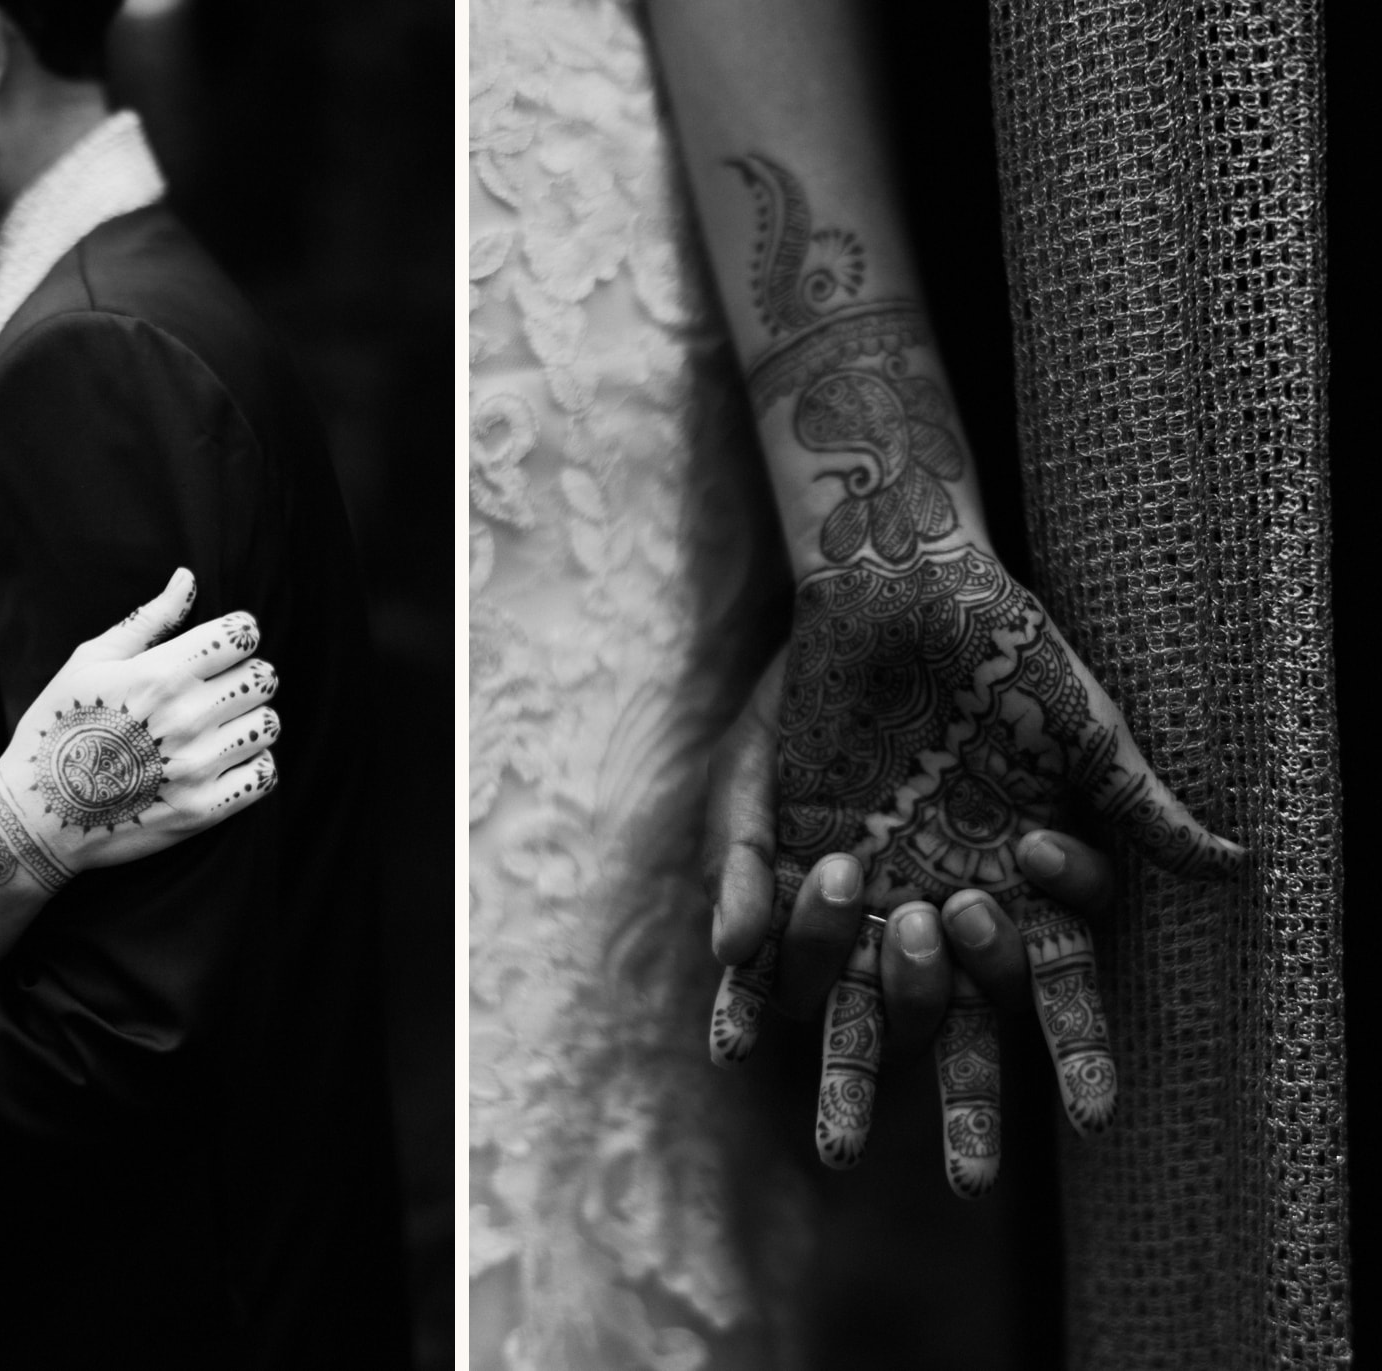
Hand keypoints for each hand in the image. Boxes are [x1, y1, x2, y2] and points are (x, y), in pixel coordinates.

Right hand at [0, 569, 279, 885]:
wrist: (37, 814)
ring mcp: (198, 767)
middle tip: (218, 688)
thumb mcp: (90, 662)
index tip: (223, 646)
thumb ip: (148, 620)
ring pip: (268, 724)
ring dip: (250, 720)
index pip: (241, 636)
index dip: (238, 634)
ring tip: (220, 725)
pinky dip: (253, 764)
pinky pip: (265, 775)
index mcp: (160, 674)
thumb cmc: (60, 726)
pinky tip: (224, 760)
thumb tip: (187, 578)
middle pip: (262, 678)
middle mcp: (186, 718)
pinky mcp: (204, 810)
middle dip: (245, 675)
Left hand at [704, 546, 1241, 1189]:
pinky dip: (740, 989)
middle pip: (948, 1026)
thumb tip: (1238, 867)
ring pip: (849, 1003)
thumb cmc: (1005, 654)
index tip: (1095, 1117)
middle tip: (970, 1183)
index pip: (1053, 989)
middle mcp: (934, 904)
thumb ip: (1136, 799)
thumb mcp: (1079, 724)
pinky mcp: (780, 851)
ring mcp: (856, 885)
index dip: (1076, 1050)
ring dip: (846, 1067)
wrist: (899, 586)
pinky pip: (757, 937)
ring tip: (840, 1140)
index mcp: (1015, 886)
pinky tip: (728, 1043)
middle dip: (960, 1107)